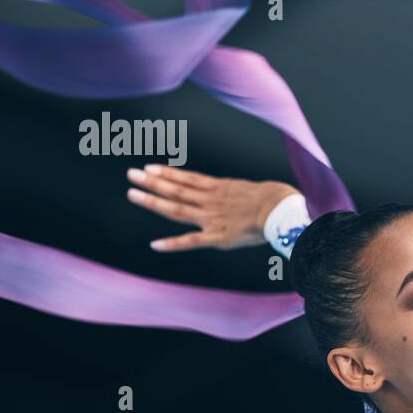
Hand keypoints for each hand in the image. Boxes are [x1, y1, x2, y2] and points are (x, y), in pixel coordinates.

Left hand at [125, 165, 298, 251]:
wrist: (280, 208)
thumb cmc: (276, 199)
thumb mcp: (254, 189)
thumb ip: (239, 195)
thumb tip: (240, 195)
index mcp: (221, 188)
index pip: (188, 179)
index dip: (167, 173)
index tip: (149, 167)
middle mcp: (210, 200)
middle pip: (176, 189)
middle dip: (152, 181)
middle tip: (131, 174)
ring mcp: (211, 218)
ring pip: (176, 208)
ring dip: (153, 201)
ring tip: (133, 193)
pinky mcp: (217, 237)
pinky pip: (191, 241)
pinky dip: (173, 244)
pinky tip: (155, 245)